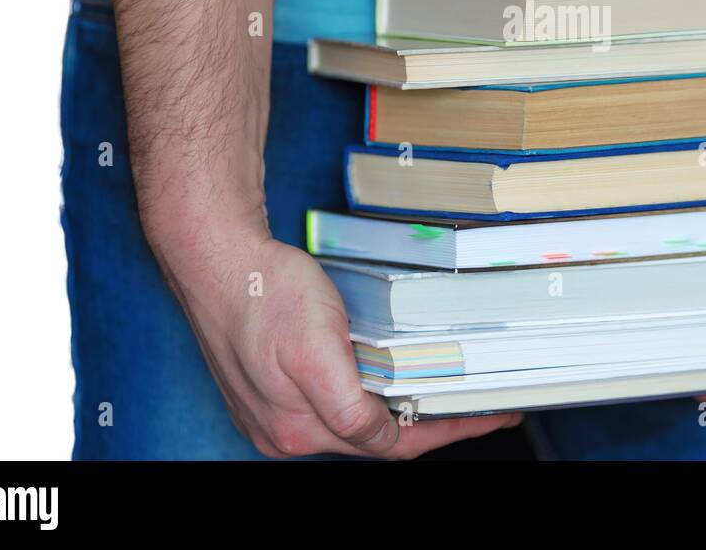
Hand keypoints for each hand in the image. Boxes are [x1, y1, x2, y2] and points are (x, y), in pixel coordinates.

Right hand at [162, 233, 520, 457]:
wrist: (214, 258)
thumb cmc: (263, 294)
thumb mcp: (316, 351)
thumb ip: (348, 407)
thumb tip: (380, 437)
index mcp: (299, 429)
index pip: (392, 446)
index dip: (448, 431)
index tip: (491, 417)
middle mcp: (284, 431)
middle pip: (374, 438)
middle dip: (428, 421)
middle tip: (477, 404)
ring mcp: (274, 411)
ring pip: (352, 419)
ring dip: (396, 407)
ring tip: (440, 387)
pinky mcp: (269, 386)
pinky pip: (330, 400)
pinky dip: (366, 391)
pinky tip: (384, 372)